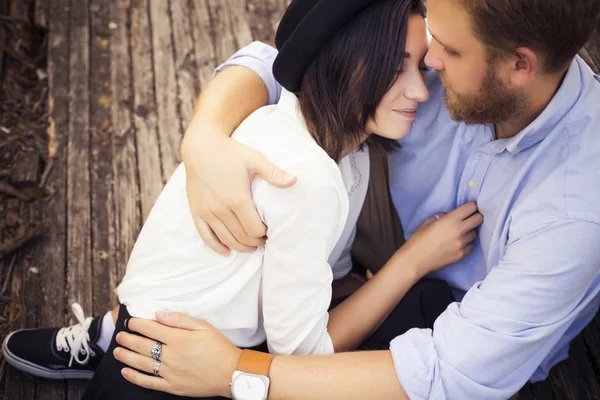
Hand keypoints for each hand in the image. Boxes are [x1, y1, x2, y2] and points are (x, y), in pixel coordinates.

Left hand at [114, 312, 241, 397]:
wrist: (231, 373)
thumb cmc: (220, 347)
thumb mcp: (204, 327)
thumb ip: (181, 319)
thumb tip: (159, 314)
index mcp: (179, 339)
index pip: (151, 329)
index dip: (138, 324)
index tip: (131, 321)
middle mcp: (171, 356)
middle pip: (143, 345)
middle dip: (128, 339)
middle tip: (120, 335)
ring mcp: (170, 373)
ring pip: (142, 363)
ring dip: (127, 356)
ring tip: (117, 351)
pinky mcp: (172, 386)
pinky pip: (149, 382)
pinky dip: (135, 377)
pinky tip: (126, 372)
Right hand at [181, 132, 296, 255]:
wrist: (201, 147)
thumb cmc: (230, 152)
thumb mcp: (255, 159)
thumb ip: (274, 173)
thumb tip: (294, 180)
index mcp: (237, 198)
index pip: (254, 229)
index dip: (265, 234)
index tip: (271, 230)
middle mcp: (220, 209)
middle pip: (242, 237)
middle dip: (255, 242)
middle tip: (264, 240)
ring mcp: (207, 212)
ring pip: (226, 239)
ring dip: (240, 246)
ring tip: (252, 246)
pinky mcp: (197, 211)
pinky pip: (206, 236)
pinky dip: (217, 246)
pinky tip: (226, 251)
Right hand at [398, 202, 482, 275]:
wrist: (416, 260)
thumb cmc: (418, 239)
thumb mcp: (427, 221)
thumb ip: (441, 216)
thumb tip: (449, 216)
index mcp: (450, 220)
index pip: (471, 208)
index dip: (470, 206)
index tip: (468, 208)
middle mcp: (459, 231)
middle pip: (478, 219)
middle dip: (475, 216)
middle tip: (468, 218)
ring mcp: (462, 244)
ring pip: (475, 233)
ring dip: (469, 231)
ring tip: (460, 233)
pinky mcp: (462, 255)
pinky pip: (471, 245)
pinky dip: (467, 243)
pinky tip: (457, 243)